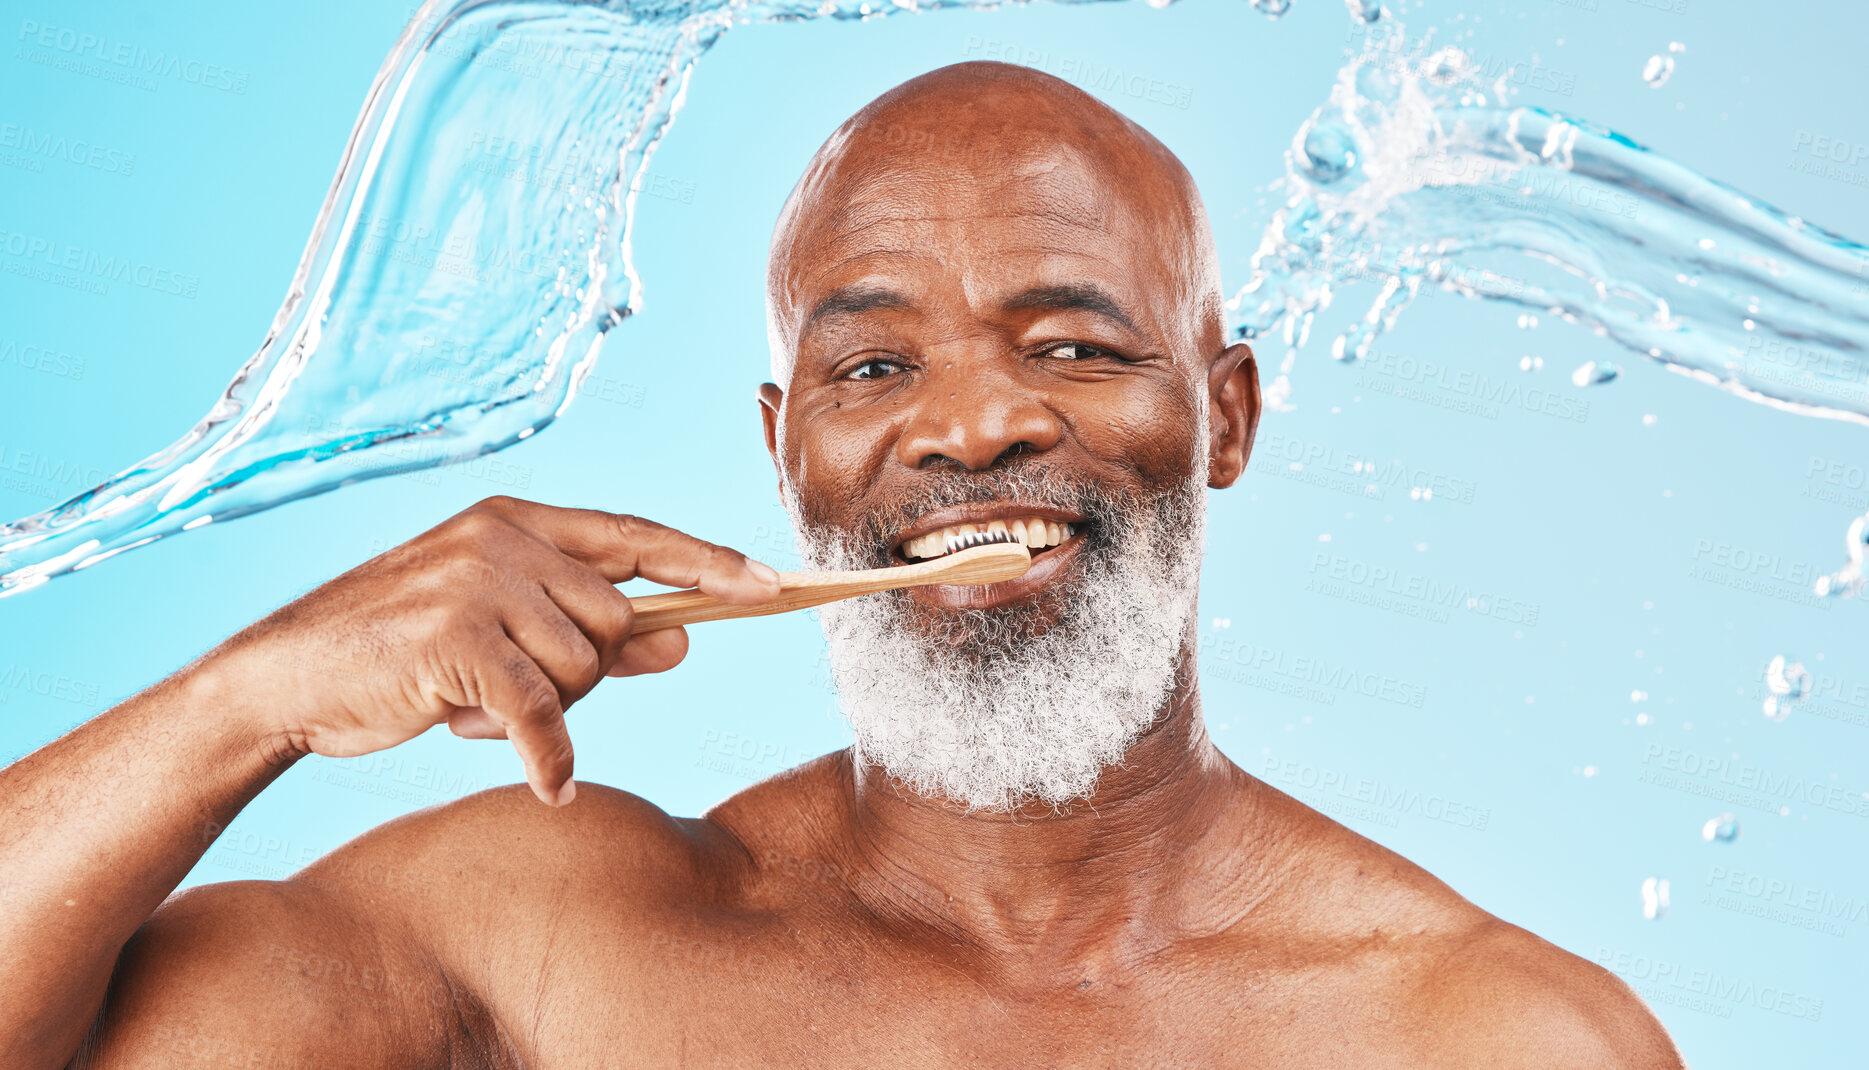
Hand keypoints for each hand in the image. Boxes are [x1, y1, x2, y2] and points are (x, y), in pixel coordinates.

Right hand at [205, 496, 781, 805]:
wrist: (287, 677)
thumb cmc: (402, 654)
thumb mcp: (503, 635)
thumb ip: (594, 635)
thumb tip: (685, 646)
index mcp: (519, 520)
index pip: (638, 536)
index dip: (709, 561)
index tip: (774, 584)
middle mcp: (505, 537)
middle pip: (620, 620)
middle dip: (590, 673)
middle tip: (518, 693)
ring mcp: (480, 581)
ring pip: (587, 666)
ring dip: (549, 708)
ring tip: (476, 706)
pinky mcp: (456, 637)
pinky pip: (542, 713)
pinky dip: (547, 757)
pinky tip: (545, 784)